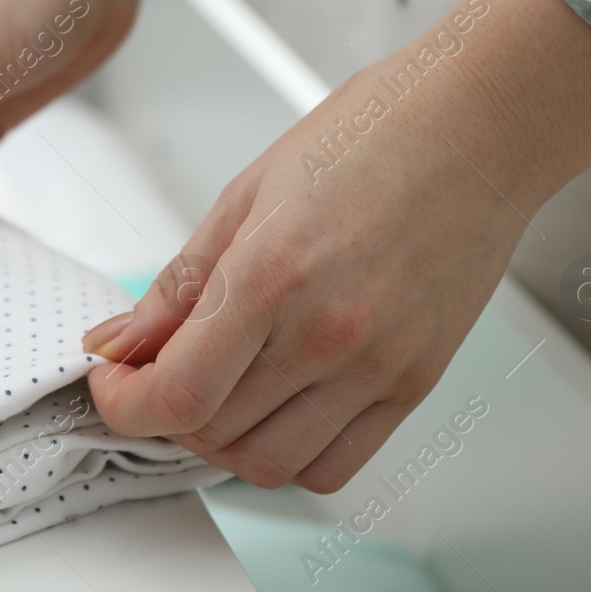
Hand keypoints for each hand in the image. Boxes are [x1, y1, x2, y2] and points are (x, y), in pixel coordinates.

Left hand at [82, 0, 590, 491]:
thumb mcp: (244, 195)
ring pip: (270, 465)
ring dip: (221, 442)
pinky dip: (289, 455)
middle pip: (213, 434)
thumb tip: (117, 343)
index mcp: (271, 275)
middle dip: (163, 414)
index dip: (124, 405)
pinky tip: (275, 407)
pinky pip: (335, 465)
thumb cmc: (369, 137)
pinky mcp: (416, 383)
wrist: (478, 126)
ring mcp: (378, 367)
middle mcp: (327, 334)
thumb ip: (177, 286)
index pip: (176, 395)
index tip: (112, 385)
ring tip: (214, 390)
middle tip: (155, 374)